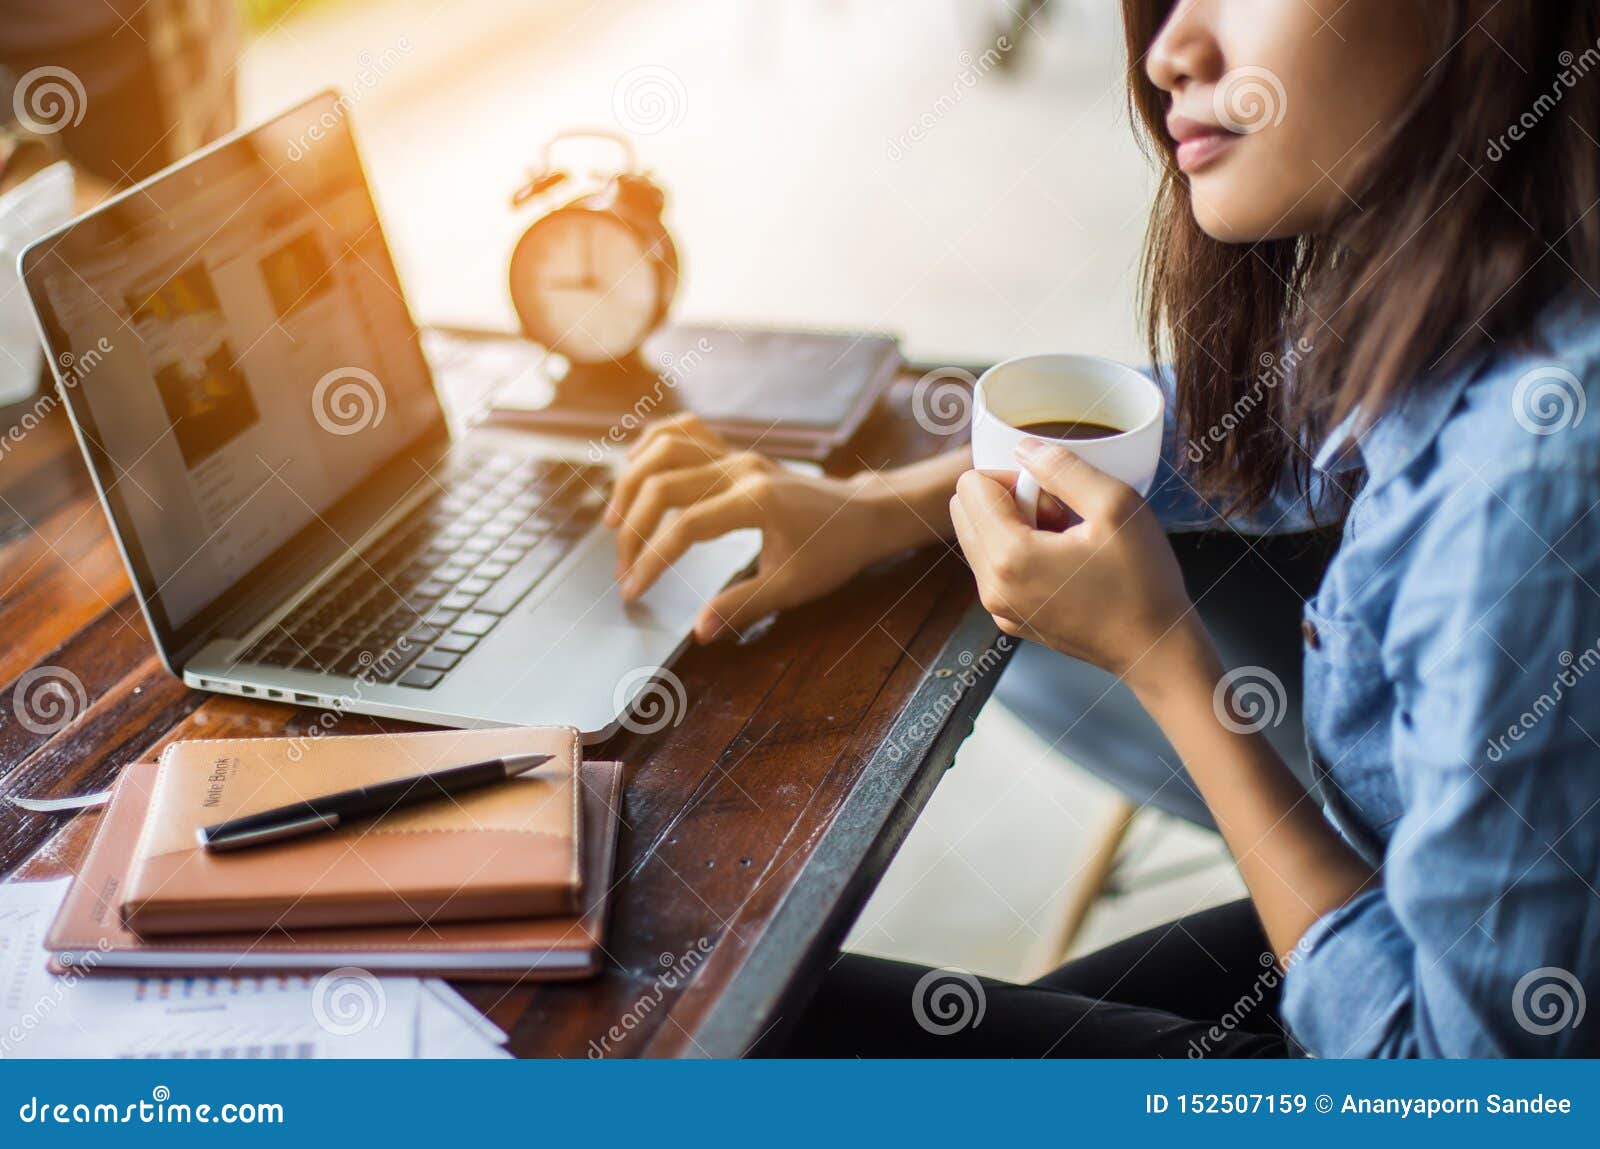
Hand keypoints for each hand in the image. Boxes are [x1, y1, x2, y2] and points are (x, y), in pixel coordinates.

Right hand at [606, 415, 906, 641]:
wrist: (862, 515)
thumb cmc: (833, 552)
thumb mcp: (793, 587)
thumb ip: (743, 606)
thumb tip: (699, 631)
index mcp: (757, 501)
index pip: (686, 526)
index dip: (653, 560)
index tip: (633, 591)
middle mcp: (741, 468)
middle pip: (664, 483)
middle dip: (632, 529)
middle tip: (623, 571)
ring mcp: (737, 454)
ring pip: (666, 446)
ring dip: (631, 480)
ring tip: (613, 521)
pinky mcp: (735, 452)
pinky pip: (684, 431)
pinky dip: (652, 444)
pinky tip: (634, 468)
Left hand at [950, 437, 1200, 686]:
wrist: (1155, 648)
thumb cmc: (1143, 581)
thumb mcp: (1115, 505)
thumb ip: (1063, 467)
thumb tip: (1023, 449)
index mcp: (1008, 557)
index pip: (969, 486)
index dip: (1014, 477)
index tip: (1055, 498)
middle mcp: (991, 586)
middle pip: (965, 510)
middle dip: (1009, 500)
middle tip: (1060, 517)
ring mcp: (997, 607)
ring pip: (979, 538)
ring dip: (1014, 527)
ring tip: (1064, 541)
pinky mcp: (1010, 618)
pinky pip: (994, 568)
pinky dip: (1020, 555)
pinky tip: (1063, 564)